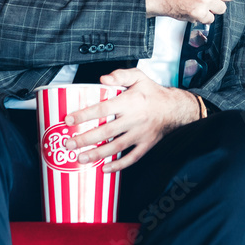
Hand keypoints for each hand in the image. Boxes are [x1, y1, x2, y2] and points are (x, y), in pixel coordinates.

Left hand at [63, 68, 200, 171]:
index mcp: (130, 101)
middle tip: (68, 144)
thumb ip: (120, 75)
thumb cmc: (153, 93)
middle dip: (85, 139)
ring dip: (97, 154)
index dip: (85, 115)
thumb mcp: (139, 77)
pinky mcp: (146, 144)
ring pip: (116, 147)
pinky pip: (132, 158)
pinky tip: (106, 169)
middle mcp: (135, 119)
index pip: (103, 108)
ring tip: (81, 158)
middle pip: (106, 131)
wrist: (176, 108)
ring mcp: (140, 134)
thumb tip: (102, 79)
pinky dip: (119, 165)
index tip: (69, 119)